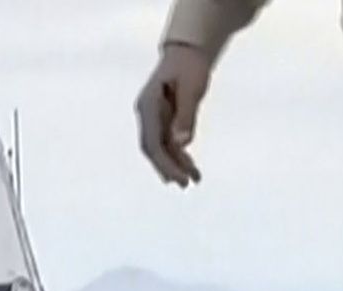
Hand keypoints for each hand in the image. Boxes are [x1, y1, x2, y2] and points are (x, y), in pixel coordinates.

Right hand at [136, 44, 213, 186]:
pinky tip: (192, 169)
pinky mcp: (165, 119)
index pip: (152, 142)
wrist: (188, 53)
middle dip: (168, 168)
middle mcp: (148, 114)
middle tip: (185, 185)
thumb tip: (182, 143)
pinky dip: (181, 156)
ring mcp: (155, 118)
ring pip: (162, 148)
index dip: (164, 163)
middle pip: (153, 149)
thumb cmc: (189, 66)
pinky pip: (170, 142)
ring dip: (176, 165)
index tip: (179, 178)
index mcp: (148, 105)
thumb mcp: (192, 89)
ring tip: (194, 181)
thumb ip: (187, 115)